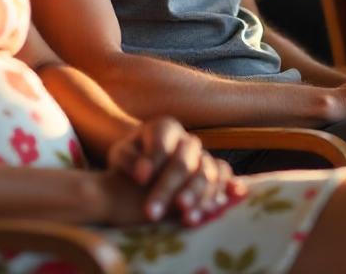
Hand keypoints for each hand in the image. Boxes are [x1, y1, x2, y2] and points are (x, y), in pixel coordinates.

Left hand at [107, 117, 244, 224]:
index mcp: (165, 128)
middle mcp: (188, 141)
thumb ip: (127, 158)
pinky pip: (224, 180)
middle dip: (169, 187)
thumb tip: (140, 174)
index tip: (139, 179)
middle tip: (152, 212)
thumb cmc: (132, 159)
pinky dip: (222, 194)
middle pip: (184, 162)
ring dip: (197, 196)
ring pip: (208, 173)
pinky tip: (214, 210)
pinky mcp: (216, 173)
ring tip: (184, 217)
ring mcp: (204, 157)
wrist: (146, 167)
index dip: (152, 159)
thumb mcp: (121, 154)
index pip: (161, 142)